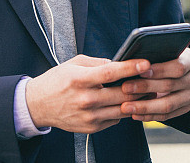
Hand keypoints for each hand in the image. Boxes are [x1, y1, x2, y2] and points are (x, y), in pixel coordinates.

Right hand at [25, 55, 151, 133]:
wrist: (38, 105)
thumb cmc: (56, 81)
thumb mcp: (73, 64)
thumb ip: (97, 63)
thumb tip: (118, 63)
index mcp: (80, 79)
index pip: (110, 73)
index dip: (130, 68)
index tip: (145, 63)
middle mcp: (85, 100)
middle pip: (122, 94)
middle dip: (140, 85)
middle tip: (151, 78)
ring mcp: (89, 116)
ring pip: (123, 109)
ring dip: (136, 100)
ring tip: (144, 91)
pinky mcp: (91, 128)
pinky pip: (115, 119)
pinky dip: (122, 110)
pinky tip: (123, 102)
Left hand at [118, 47, 189, 121]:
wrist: (171, 69)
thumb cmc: (160, 55)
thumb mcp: (160, 50)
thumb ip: (151, 54)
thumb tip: (133, 61)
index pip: (178, 66)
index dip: (160, 70)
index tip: (140, 71)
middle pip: (170, 85)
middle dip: (145, 87)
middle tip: (125, 88)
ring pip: (168, 104)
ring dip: (145, 107)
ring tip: (126, 106)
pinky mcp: (185, 108)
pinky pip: (167, 115)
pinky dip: (149, 116)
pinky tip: (134, 115)